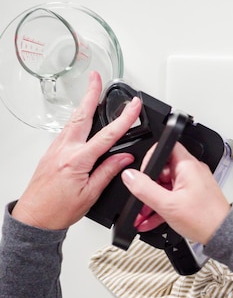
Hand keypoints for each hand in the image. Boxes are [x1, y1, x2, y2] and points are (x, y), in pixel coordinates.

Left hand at [12, 72, 142, 229]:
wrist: (34, 219)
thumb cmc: (58, 211)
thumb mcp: (90, 194)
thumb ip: (108, 172)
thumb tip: (124, 157)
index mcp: (77, 161)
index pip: (107, 135)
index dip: (123, 119)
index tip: (134, 106)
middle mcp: (64, 150)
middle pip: (82, 116)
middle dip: (90, 94)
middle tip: (96, 77)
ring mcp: (55, 150)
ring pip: (73, 121)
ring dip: (83, 104)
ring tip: (91, 91)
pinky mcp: (51, 153)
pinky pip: (66, 131)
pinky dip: (76, 120)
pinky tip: (81, 118)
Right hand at [121, 142, 229, 244]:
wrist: (221, 235)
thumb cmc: (204, 219)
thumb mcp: (168, 205)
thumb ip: (145, 189)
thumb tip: (129, 176)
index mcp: (188, 166)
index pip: (166, 147)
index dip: (150, 159)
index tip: (141, 175)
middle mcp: (192, 171)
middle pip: (162, 170)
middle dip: (148, 187)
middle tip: (142, 201)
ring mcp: (193, 184)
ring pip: (165, 186)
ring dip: (152, 200)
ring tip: (142, 215)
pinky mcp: (193, 196)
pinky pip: (172, 196)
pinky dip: (162, 206)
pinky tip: (150, 220)